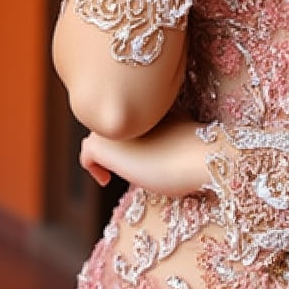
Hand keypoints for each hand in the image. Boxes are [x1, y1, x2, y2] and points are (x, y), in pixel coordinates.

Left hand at [80, 116, 206, 196]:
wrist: (200, 158)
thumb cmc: (194, 156)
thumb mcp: (177, 138)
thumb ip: (161, 136)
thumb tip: (155, 151)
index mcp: (150, 107)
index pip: (128, 119)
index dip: (128, 138)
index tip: (137, 158)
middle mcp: (129, 112)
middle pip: (111, 126)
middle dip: (112, 147)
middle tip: (120, 170)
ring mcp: (116, 127)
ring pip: (98, 138)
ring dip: (102, 155)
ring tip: (109, 174)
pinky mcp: (104, 145)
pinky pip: (88, 154)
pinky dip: (92, 167)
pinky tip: (106, 180)